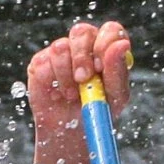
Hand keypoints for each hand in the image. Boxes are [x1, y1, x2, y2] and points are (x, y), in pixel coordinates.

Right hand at [26, 20, 131, 136]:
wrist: (72, 133)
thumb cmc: (97, 111)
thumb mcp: (114, 96)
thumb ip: (117, 70)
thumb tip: (121, 45)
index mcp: (106, 49)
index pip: (110, 30)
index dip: (105, 43)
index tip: (100, 67)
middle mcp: (84, 45)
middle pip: (82, 32)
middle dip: (82, 57)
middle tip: (83, 80)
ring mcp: (61, 52)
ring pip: (61, 48)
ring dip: (66, 76)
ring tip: (71, 96)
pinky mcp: (41, 62)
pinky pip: (44, 63)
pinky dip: (53, 83)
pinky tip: (57, 94)